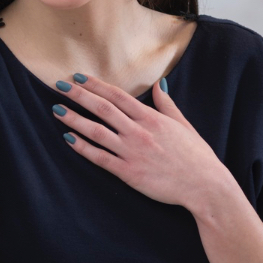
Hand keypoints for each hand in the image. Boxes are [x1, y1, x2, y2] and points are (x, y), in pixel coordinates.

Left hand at [53, 74, 231, 209]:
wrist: (204, 185)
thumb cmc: (197, 156)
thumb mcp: (184, 125)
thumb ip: (167, 105)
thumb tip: (159, 85)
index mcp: (152, 118)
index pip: (118, 96)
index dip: (96, 85)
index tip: (79, 77)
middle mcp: (139, 132)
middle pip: (102, 109)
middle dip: (79, 96)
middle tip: (59, 86)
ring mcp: (132, 152)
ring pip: (96, 131)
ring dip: (74, 119)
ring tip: (57, 110)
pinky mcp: (129, 172)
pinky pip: (100, 158)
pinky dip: (83, 147)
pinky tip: (68, 138)